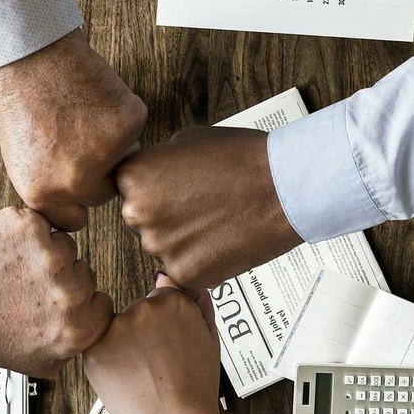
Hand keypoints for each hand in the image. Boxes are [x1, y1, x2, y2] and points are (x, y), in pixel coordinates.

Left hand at [0, 29, 146, 230]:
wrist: (28, 59)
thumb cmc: (19, 101)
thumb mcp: (23, 159)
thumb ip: (50, 186)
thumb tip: (73, 201)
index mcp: (45, 195)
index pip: (76, 221)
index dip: (78, 201)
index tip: (81, 189)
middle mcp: (75, 182)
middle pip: (105, 191)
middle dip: (100, 170)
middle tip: (84, 138)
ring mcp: (105, 155)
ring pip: (124, 157)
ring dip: (113, 140)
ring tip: (84, 114)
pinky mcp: (127, 125)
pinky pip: (134, 127)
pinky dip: (121, 111)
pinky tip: (95, 97)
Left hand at [0, 207, 112, 374]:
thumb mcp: (38, 364)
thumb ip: (73, 348)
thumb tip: (89, 329)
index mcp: (77, 328)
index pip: (103, 303)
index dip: (79, 301)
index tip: (58, 299)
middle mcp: (67, 292)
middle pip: (83, 272)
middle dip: (58, 277)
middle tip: (26, 288)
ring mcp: (48, 255)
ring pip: (62, 245)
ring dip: (41, 253)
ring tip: (11, 270)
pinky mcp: (27, 227)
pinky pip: (39, 223)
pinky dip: (20, 233)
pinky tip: (2, 253)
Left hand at [83, 275, 221, 413]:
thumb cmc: (196, 389)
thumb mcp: (210, 338)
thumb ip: (195, 301)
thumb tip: (173, 276)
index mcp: (172, 301)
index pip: (163, 297)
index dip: (169, 326)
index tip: (173, 346)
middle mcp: (142, 308)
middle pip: (139, 311)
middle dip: (145, 333)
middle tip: (160, 364)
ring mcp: (116, 329)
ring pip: (118, 329)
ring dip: (125, 345)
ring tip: (145, 374)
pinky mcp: (94, 350)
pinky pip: (100, 346)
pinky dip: (109, 360)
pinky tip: (128, 378)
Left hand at [117, 126, 302, 289]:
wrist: (283, 186)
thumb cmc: (241, 158)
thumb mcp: (188, 139)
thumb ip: (160, 160)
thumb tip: (154, 173)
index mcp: (132, 177)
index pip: (130, 189)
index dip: (156, 189)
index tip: (179, 188)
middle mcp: (136, 213)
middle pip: (143, 220)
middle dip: (167, 215)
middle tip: (202, 205)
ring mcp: (159, 247)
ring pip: (164, 247)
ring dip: (184, 238)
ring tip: (217, 220)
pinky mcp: (184, 273)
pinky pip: (184, 269)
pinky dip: (203, 260)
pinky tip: (223, 240)